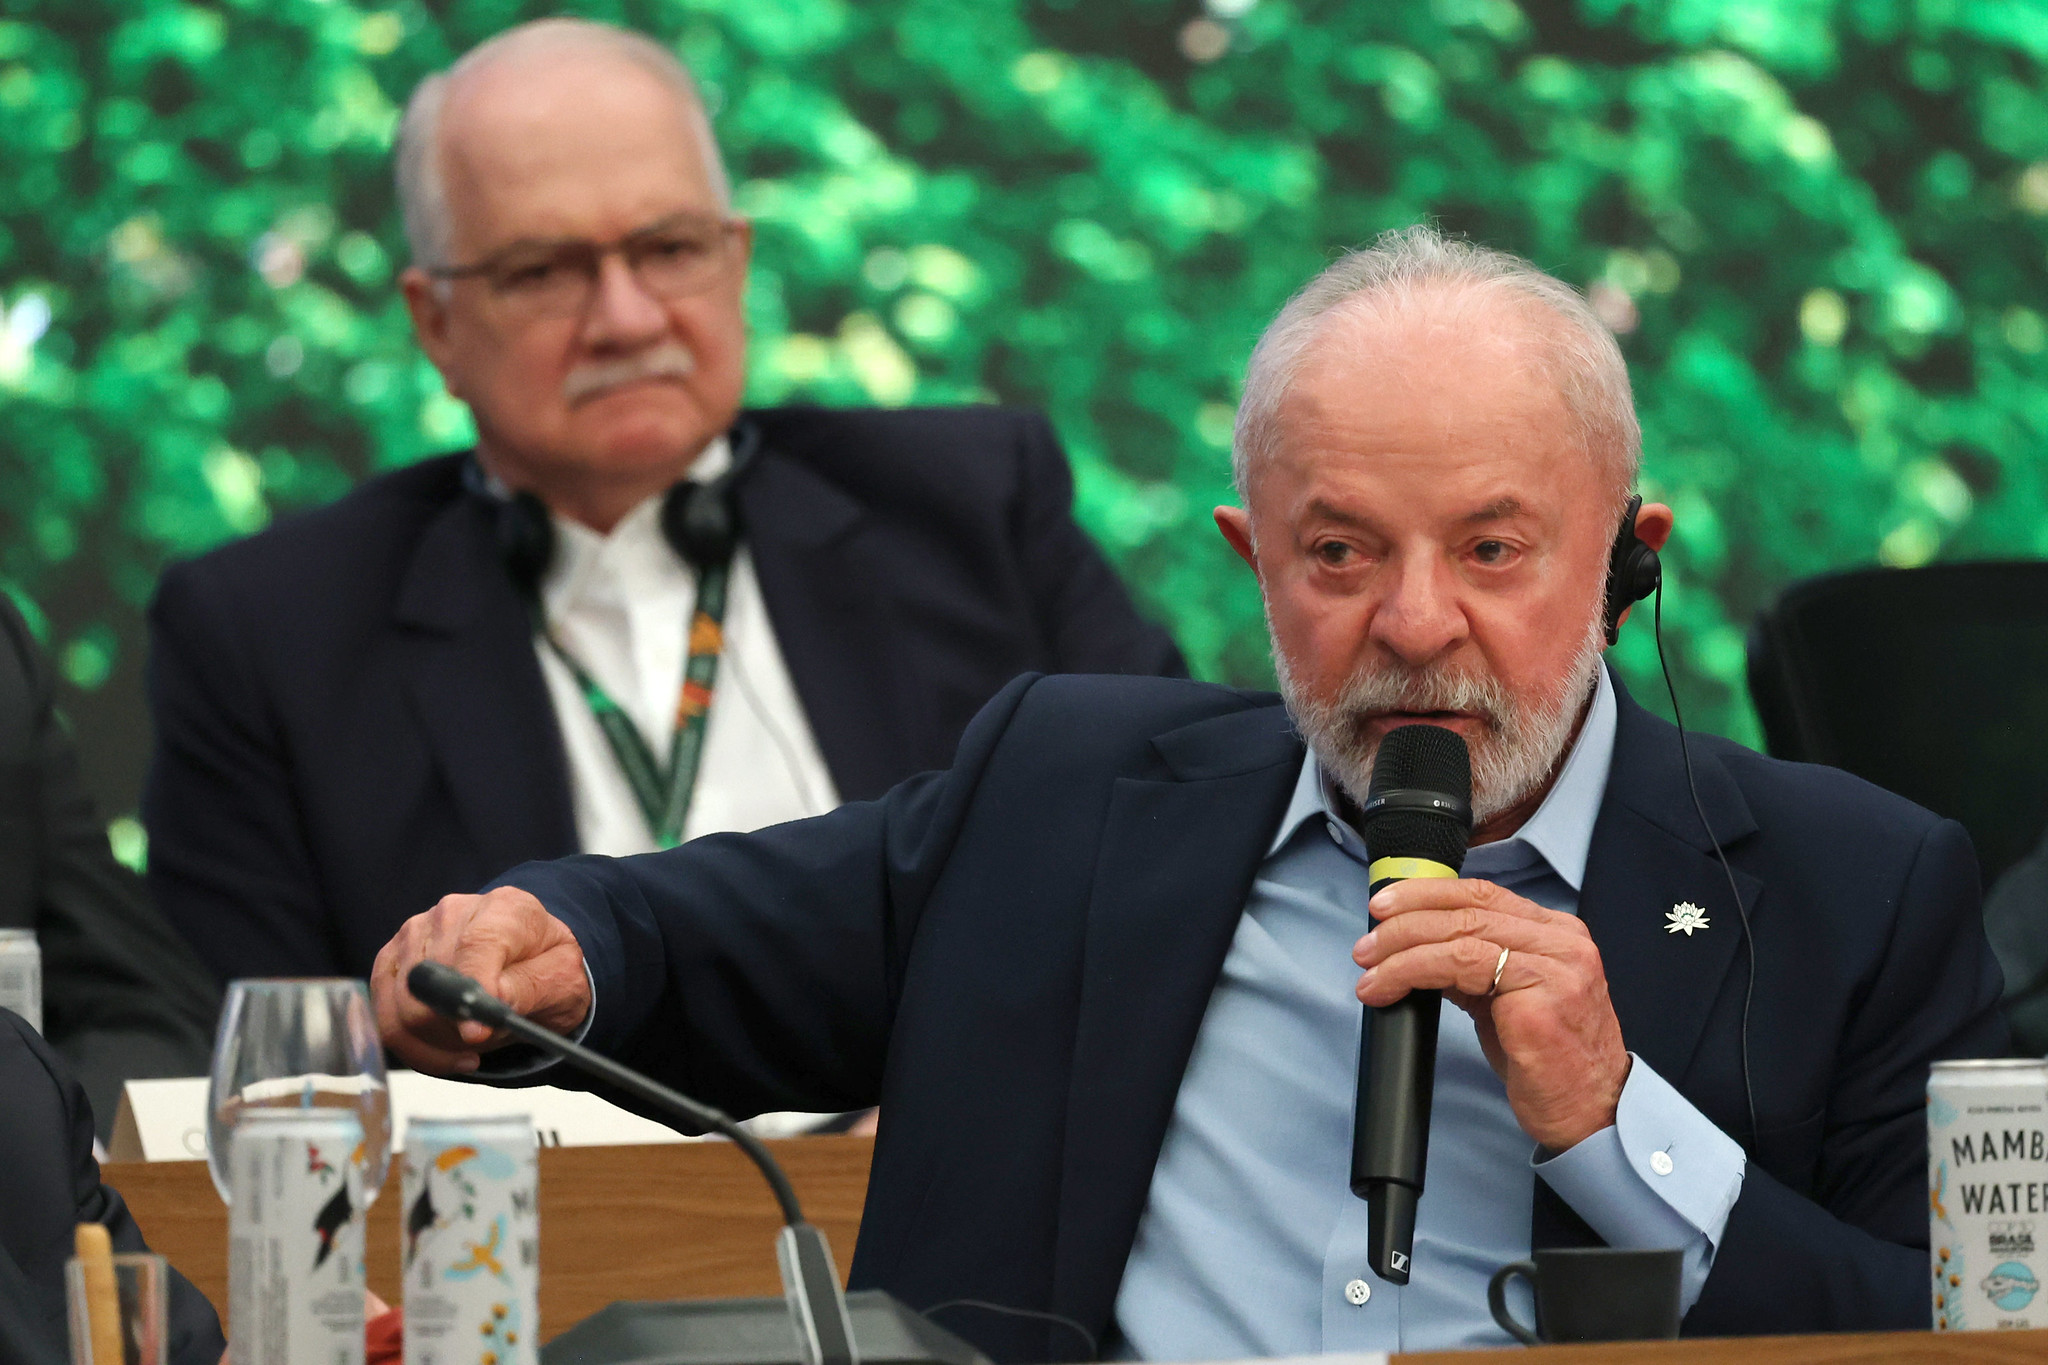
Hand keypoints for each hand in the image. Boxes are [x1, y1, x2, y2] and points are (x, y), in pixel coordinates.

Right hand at [371, 887, 591, 1073]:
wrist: (531, 959)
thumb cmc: (547, 968)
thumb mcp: (563, 981)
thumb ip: (528, 989)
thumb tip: (487, 1007)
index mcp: (505, 909)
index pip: (476, 945)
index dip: (471, 990)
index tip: (478, 1033)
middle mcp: (451, 913)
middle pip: (432, 984)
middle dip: (458, 1030)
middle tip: (489, 1040)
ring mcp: (414, 934)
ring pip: (404, 1009)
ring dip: (439, 1041)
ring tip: (474, 1040)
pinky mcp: (390, 961)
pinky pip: (386, 1020)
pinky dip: (416, 1048)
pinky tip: (448, 1050)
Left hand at [1353, 877, 1629, 1150]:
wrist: (1589, 1114)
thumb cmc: (1547, 1062)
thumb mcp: (1505, 1000)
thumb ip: (1471, 968)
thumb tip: (1416, 947)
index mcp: (1558, 934)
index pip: (1484, 894)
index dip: (1428, 893)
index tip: (1386, 905)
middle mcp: (1563, 943)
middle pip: (1469, 910)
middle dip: (1405, 920)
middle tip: (1367, 943)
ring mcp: (1556, 967)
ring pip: (1460, 935)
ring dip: (1401, 950)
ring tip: (1369, 970)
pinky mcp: (1540, 997)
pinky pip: (1461, 967)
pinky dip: (1415, 971)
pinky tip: (1390, 987)